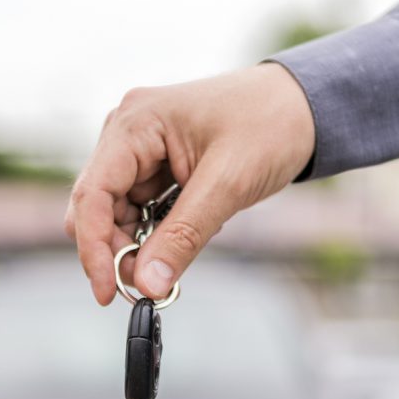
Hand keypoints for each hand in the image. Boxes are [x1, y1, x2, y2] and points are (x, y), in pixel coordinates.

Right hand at [65, 63, 315, 305]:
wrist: (305, 106)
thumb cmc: (271, 125)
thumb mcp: (227, 185)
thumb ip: (183, 237)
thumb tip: (147, 284)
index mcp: (136, 122)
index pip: (93, 194)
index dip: (94, 248)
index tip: (108, 292)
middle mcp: (128, 132)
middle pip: (97, 207)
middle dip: (116, 251)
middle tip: (148, 286)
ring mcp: (140, 149)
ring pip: (117, 214)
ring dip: (137, 246)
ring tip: (171, 265)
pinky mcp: (156, 165)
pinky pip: (141, 210)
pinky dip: (156, 234)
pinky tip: (184, 237)